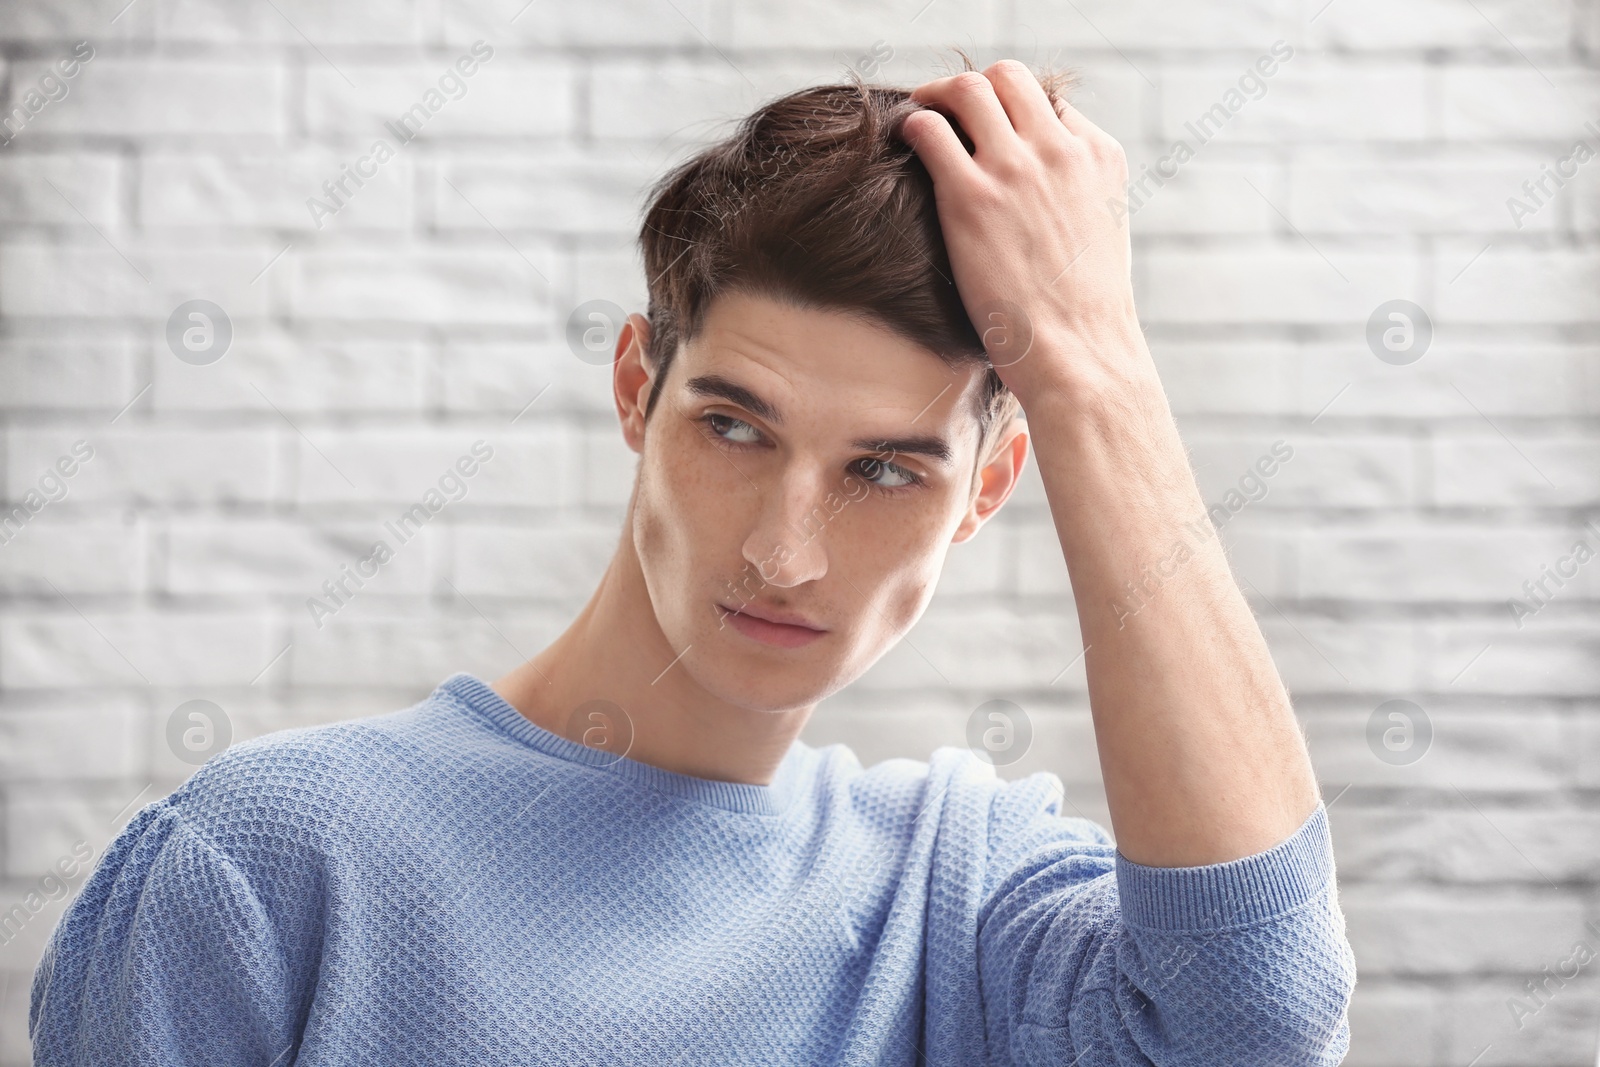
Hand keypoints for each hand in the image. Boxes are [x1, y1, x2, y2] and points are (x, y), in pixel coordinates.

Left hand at [900, 61, 1142, 405]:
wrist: (1081, 355)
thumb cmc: (1084, 317)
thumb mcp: (1101, 237)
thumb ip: (1075, 198)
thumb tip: (1042, 202)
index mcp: (1099, 157)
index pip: (1049, 102)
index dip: (1014, 111)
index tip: (990, 131)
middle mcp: (1061, 150)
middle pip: (1009, 78)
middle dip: (974, 89)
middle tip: (947, 109)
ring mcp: (1016, 169)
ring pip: (968, 89)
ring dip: (937, 95)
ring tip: (920, 115)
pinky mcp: (972, 196)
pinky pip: (930, 129)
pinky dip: (913, 124)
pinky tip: (903, 142)